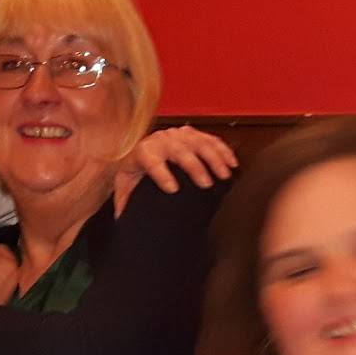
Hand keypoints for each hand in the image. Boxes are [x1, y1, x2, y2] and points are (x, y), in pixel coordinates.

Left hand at [117, 125, 237, 200]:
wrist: (141, 154)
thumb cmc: (135, 172)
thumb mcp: (125, 186)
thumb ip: (124, 203)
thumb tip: (123, 220)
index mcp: (142, 152)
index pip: (151, 160)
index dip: (162, 173)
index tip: (173, 189)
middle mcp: (160, 139)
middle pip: (179, 149)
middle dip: (194, 166)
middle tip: (206, 184)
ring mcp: (178, 135)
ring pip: (198, 142)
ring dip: (213, 158)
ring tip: (224, 175)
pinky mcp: (192, 134)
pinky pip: (210, 139)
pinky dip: (222, 151)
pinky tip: (231, 164)